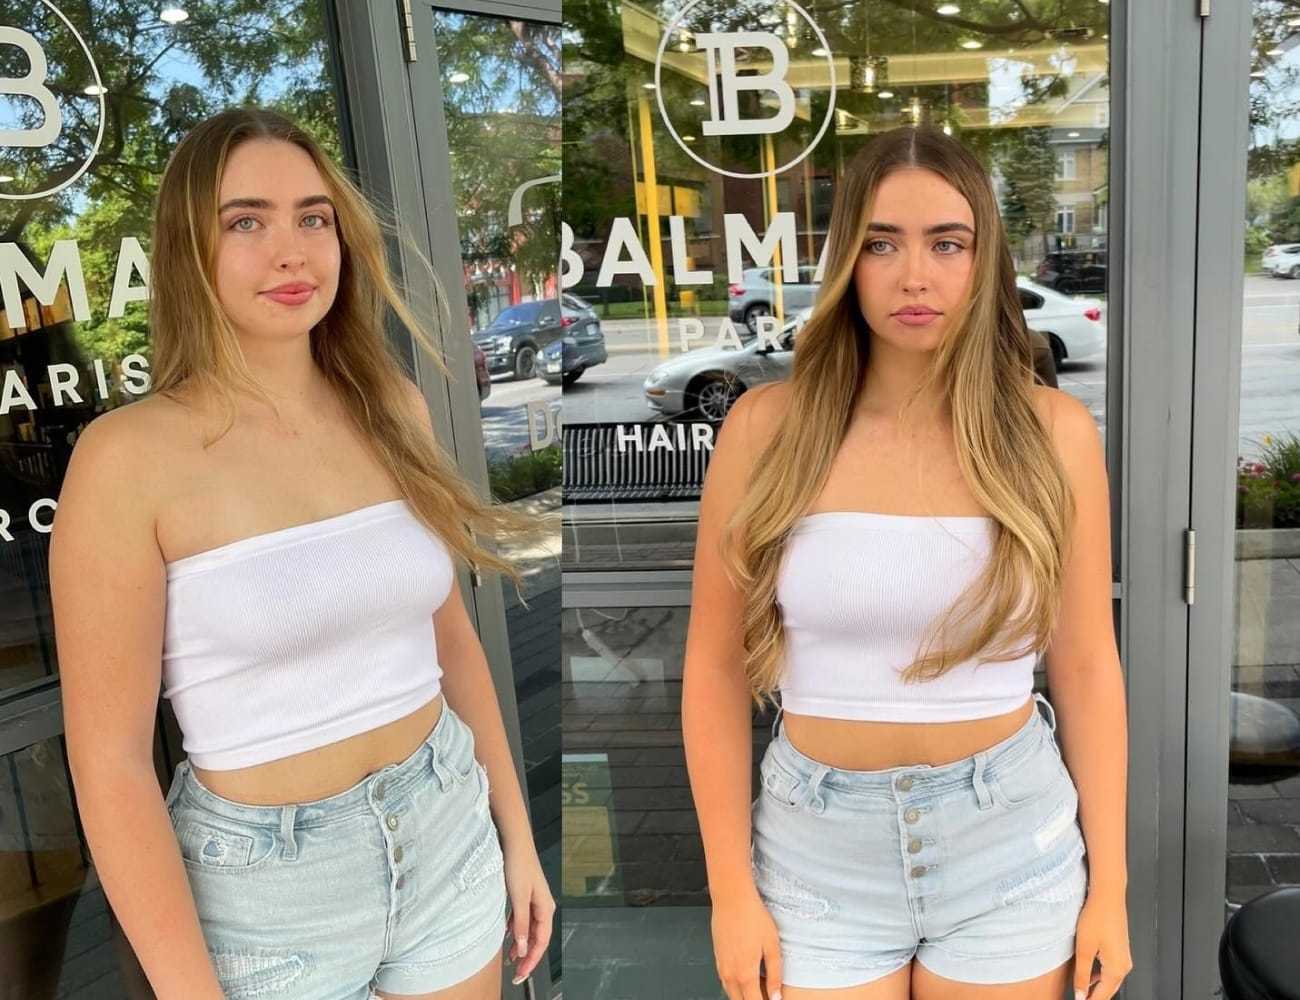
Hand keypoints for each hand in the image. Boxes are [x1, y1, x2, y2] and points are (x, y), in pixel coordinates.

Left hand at [503, 841, 554, 986]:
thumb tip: (523, 949)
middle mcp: (543, 905)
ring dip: (521, 944)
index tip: (520, 975)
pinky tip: (508, 935)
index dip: (531, 960)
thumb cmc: (518, 865)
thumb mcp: (518, 898)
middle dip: (527, 956)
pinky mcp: (524, 894)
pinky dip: (516, 930)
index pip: (541, 941)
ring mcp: (534, 899)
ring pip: (529, 929)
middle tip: (515, 973)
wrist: (515, 840)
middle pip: (537, 937)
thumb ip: (521, 924)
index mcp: (545, 908)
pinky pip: (523, 919)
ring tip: (510, 958)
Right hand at [711, 888, 783, 999]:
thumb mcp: (772, 946)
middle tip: (765, 994)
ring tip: (758, 986)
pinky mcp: (716, 957)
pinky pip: (724, 980)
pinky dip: (734, 985)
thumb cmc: (752, 916)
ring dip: (743, 995)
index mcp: (745, 974)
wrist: (731, 897)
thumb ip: (774, 974)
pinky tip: (745, 976)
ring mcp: (721, 965)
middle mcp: (730, 973)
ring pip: (730, 992)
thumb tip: (776, 996)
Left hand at [1073, 889, 1131, 999]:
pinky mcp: (1120, 949)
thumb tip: (1080, 994)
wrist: (1108, 895)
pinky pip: (1110, 969)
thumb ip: (1082, 975)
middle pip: (1108, 990)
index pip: (1102, 996)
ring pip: (1110, 980)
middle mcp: (1124, 965)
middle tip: (1079, 998)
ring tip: (1081, 990)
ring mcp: (1124, 957)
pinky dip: (1100, 975)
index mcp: (1117, 969)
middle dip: (1094, 996)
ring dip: (1096, 986)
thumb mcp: (1084, 949)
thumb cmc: (1097, 917)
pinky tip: (1088, 973)